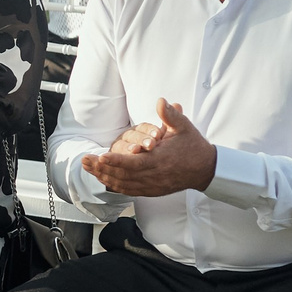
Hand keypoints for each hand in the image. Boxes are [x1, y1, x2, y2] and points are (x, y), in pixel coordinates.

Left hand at [82, 99, 217, 196]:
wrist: (206, 169)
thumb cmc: (193, 146)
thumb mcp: (184, 127)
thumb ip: (170, 115)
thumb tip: (161, 101)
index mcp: (160, 160)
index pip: (133, 162)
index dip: (116, 160)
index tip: (101, 156)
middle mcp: (154, 175)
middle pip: (123, 175)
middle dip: (102, 169)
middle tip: (85, 160)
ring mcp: (152, 185)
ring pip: (124, 184)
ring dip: (104, 177)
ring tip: (88, 168)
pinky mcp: (152, 190)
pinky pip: (130, 191)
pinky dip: (115, 186)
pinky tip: (103, 179)